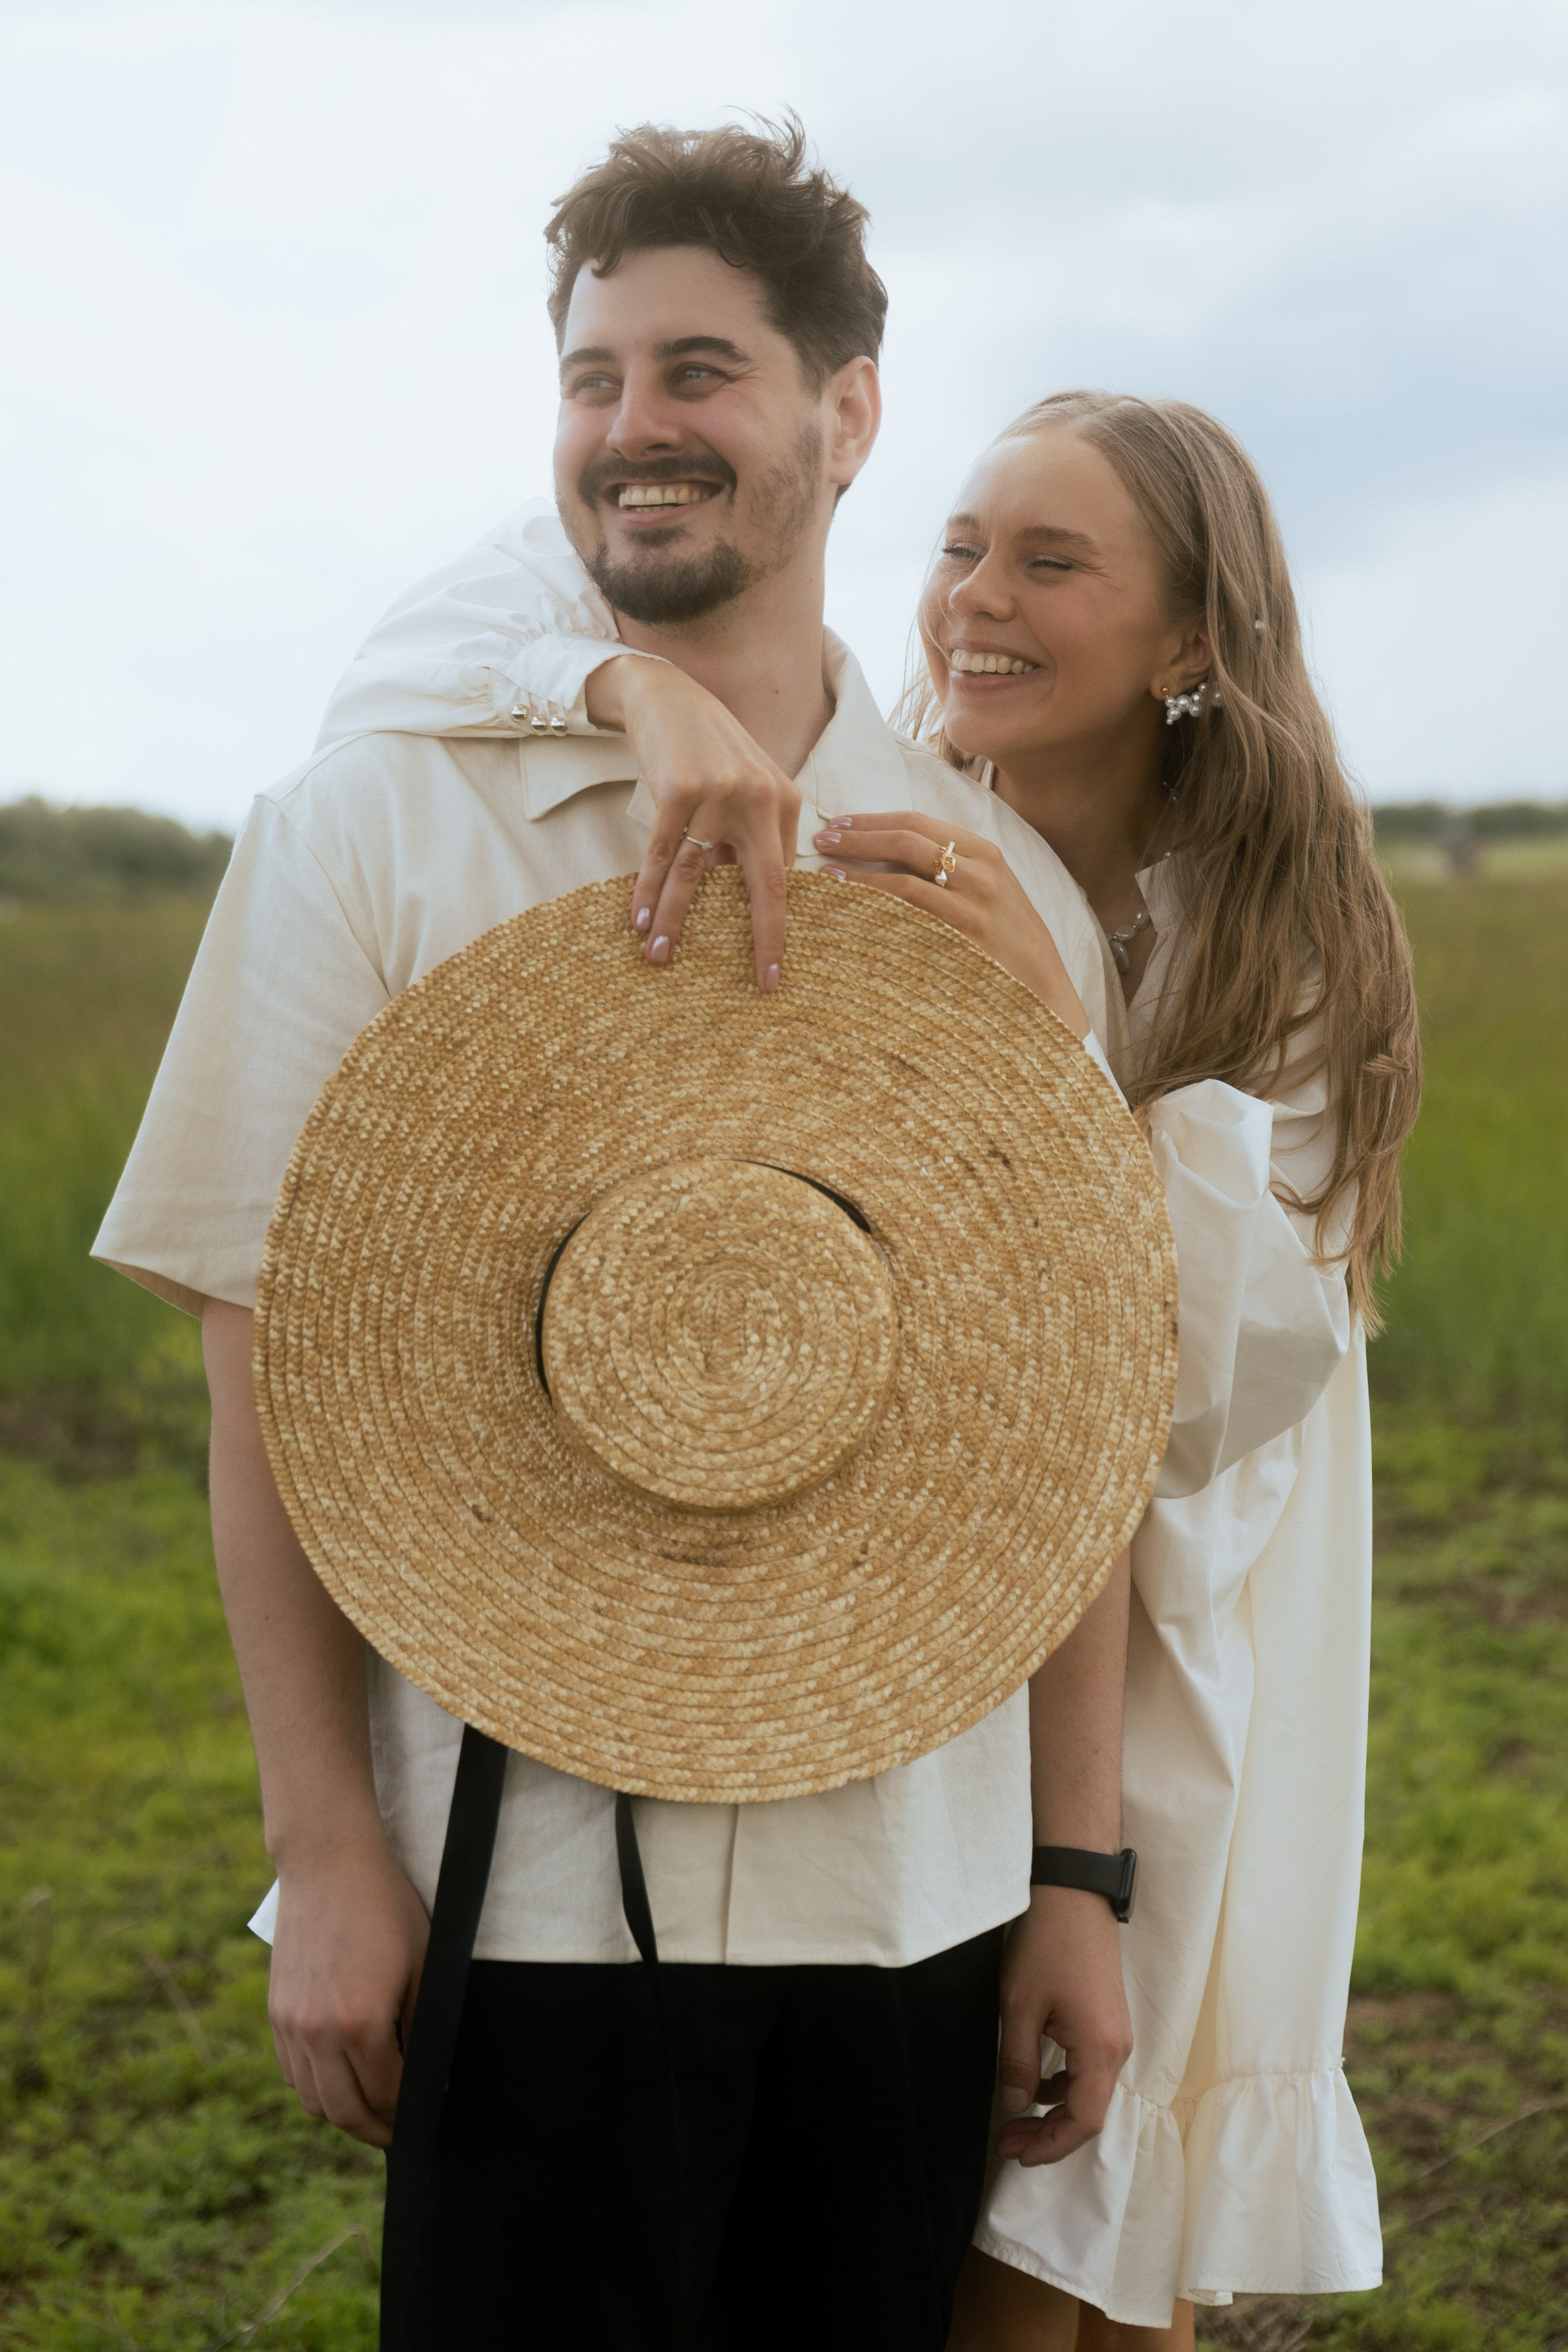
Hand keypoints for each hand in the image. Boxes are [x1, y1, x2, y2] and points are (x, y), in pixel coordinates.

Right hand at [267, 1839, 430, 2148]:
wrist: (328, 1863)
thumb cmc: (386, 1907)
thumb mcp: (423, 1964)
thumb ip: (423, 2027)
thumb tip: (431, 2076)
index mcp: (362, 2022)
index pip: (387, 2095)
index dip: (408, 2115)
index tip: (423, 2119)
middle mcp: (319, 2032)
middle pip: (344, 2112)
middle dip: (375, 2130)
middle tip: (398, 2132)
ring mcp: (291, 2024)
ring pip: (313, 2100)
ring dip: (343, 2114)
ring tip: (370, 2110)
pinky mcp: (276, 2012)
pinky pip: (292, 2072)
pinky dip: (315, 2087)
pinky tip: (339, 2078)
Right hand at [586, 654, 799, 992]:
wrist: (664, 694)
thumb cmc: (706, 747)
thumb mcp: (745, 784)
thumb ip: (752, 834)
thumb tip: (742, 892)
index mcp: (783, 801)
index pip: (785, 877)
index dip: (781, 926)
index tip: (776, 970)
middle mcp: (758, 798)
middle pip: (766, 884)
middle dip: (765, 939)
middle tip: (763, 984)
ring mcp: (718, 793)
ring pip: (697, 876)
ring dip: (675, 921)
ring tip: (659, 958)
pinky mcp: (676, 790)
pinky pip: (661, 855)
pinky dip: (647, 890)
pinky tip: (637, 919)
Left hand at [814, 813, 1089, 1038]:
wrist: (1044, 989)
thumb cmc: (1008, 945)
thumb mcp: (989, 894)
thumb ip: (951, 872)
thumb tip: (891, 860)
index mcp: (985, 851)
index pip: (919, 821)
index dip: (873, 819)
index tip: (839, 822)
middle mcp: (981, 867)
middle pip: (907, 836)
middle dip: (859, 834)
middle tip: (821, 837)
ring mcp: (975, 898)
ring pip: (904, 869)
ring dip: (858, 865)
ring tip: (824, 871)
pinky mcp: (966, 929)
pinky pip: (911, 905)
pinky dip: (874, 897)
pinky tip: (849, 898)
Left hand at [994, 1885, 1132, 2165]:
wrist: (1073, 1892)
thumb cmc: (1047, 1945)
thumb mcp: (1019, 2007)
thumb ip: (1019, 2062)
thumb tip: (1018, 2103)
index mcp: (1100, 2050)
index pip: (1084, 2121)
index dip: (1051, 2146)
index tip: (1017, 2154)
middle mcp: (1117, 2047)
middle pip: (1089, 2111)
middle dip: (1048, 2133)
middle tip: (1007, 2142)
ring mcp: (1115, 2032)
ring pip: (1088, 2090)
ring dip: (1053, 2109)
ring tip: (1014, 2117)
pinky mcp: (1106, 2018)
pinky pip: (1089, 2066)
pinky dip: (1063, 2083)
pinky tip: (1036, 2080)